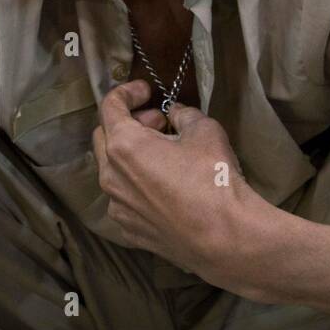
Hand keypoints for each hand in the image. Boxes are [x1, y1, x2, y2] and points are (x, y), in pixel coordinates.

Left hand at [92, 80, 259, 283]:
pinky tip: (163, 186)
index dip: (127, 92)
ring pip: (112, 170)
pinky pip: (123, 198)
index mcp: (124, 146)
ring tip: (163, 154)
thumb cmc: (213, 178)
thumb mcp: (205, 131)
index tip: (147, 90)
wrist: (225, 238)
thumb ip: (184, 115)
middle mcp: (110, 176)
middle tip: (158, 121)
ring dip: (130, 155)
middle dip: (128, 122)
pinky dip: (136, 183)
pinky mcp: (128, 230)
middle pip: (104, 137)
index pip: (110, 107)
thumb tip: (176, 113)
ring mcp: (117, 207)